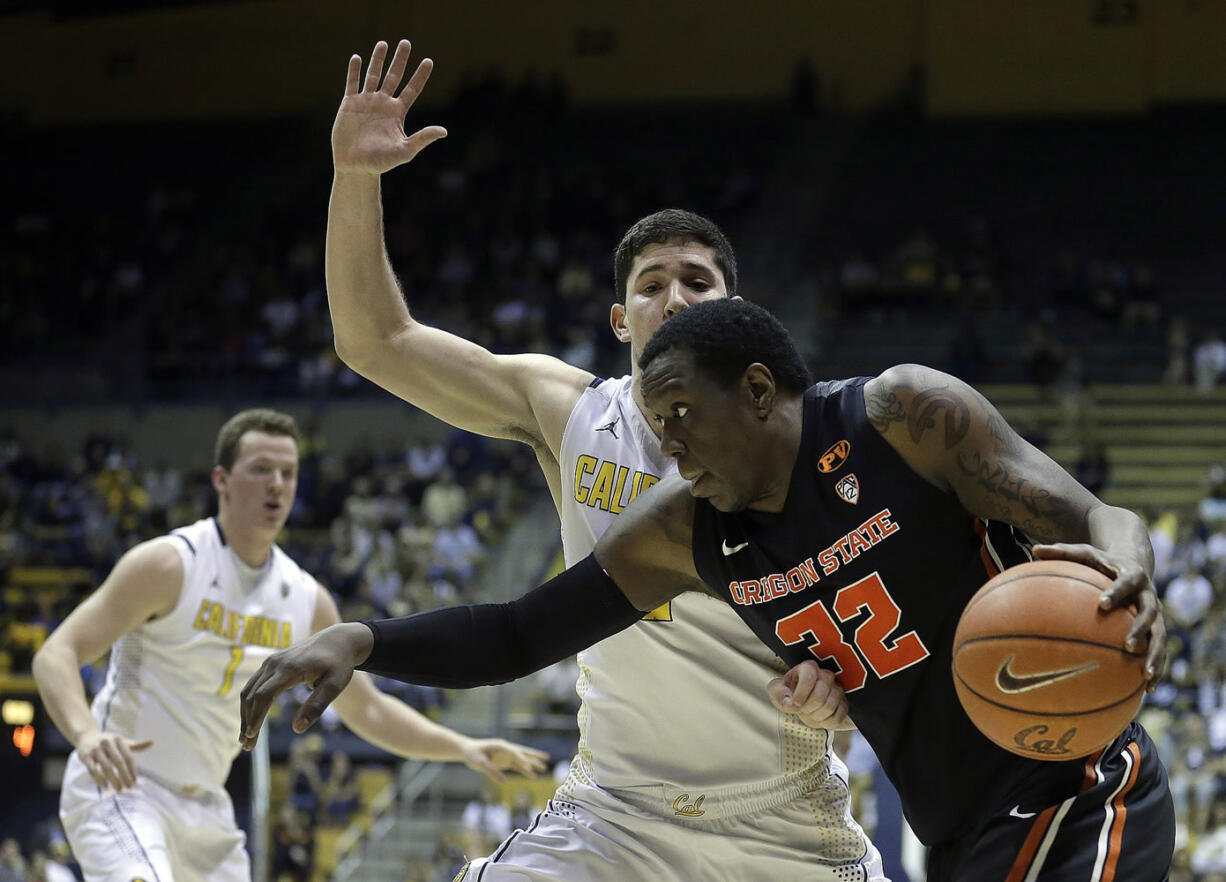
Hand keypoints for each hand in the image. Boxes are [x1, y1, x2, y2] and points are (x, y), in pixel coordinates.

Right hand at [76, 730, 152, 790]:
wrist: (86, 737)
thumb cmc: (108, 742)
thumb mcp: (121, 741)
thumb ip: (136, 745)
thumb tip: (153, 742)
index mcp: (118, 740)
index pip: (128, 756)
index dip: (132, 769)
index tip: (135, 781)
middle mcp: (107, 743)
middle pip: (118, 762)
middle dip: (125, 776)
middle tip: (129, 787)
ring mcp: (96, 750)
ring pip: (106, 767)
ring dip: (114, 779)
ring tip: (119, 789)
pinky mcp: (85, 756)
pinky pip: (93, 770)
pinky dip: (99, 779)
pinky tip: (105, 786)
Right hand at [239, 622, 371, 749]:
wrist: (338, 640)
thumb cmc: (339, 664)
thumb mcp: (335, 685)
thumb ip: (317, 706)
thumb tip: (297, 729)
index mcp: (290, 668)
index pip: (264, 694)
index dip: (256, 716)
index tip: (252, 736)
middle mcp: (276, 663)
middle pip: (252, 694)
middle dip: (248, 721)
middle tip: (247, 746)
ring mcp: (271, 661)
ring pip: (249, 690)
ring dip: (245, 714)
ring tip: (246, 739)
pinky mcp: (271, 663)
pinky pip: (254, 684)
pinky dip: (249, 703)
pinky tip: (251, 720)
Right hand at [333, 39, 447, 175]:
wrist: (356, 167)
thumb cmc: (381, 163)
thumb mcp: (405, 151)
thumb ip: (422, 138)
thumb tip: (444, 131)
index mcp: (397, 113)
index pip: (412, 89)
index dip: (420, 76)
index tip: (429, 61)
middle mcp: (383, 104)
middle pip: (394, 76)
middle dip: (400, 60)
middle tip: (406, 42)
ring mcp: (366, 102)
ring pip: (373, 75)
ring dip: (378, 59)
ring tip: (383, 43)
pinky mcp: (349, 104)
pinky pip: (352, 84)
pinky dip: (354, 71)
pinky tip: (357, 58)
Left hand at [459, 738, 550, 781]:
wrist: (467, 750)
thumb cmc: (472, 754)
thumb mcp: (480, 763)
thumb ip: (492, 771)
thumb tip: (504, 781)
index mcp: (501, 746)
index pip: (514, 753)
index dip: (522, 760)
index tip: (529, 768)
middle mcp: (506, 749)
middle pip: (523, 752)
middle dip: (535, 756)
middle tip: (547, 759)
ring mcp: (506, 755)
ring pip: (522, 759)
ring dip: (532, 763)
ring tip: (544, 768)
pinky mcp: (504, 761)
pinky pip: (517, 766)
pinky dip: (524, 770)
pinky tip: (532, 774)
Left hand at [766, 660, 847, 729]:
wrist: (799, 700)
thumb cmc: (787, 693)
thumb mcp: (776, 690)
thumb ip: (778, 693)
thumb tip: (790, 703)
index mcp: (808, 668)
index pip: (808, 678)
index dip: (800, 695)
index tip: (793, 704)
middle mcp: (826, 675)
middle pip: (819, 696)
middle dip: (806, 708)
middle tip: (800, 709)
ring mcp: (837, 689)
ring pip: (829, 707)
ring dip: (815, 716)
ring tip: (808, 713)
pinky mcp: (844, 704)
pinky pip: (838, 717)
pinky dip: (825, 723)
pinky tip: (818, 719)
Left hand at [1033, 543, 1166, 689]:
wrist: (1135, 565)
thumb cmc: (1102, 562)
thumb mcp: (1084, 553)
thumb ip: (1062, 552)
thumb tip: (1033, 550)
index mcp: (1132, 576)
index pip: (1126, 583)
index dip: (1116, 593)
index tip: (1101, 604)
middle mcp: (1148, 597)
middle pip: (1150, 614)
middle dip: (1140, 630)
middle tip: (1126, 646)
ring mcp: (1155, 615)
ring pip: (1160, 638)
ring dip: (1155, 656)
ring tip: (1145, 676)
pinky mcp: (1156, 630)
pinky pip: (1159, 651)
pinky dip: (1157, 669)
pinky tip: (1146, 691)